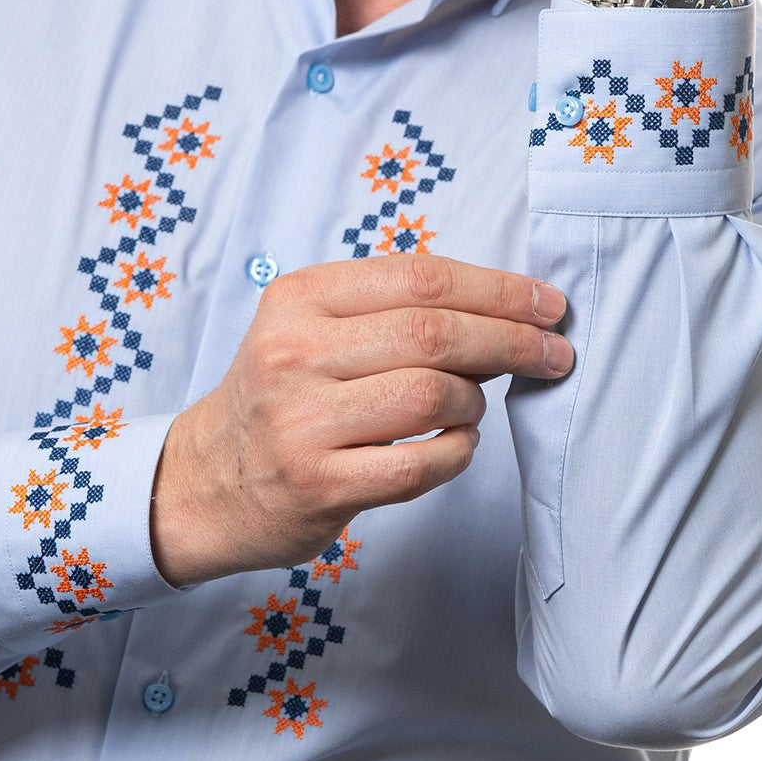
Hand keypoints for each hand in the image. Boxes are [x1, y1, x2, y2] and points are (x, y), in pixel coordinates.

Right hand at [150, 255, 571, 586]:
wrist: (207, 480)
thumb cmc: (278, 397)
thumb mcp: (310, 329)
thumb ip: (388, 310)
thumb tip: (498, 310)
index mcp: (300, 299)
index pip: (420, 277)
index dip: (498, 289)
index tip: (546, 305)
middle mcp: (295, 352)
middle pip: (435, 332)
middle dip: (513, 339)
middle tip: (554, 352)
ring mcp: (303, 421)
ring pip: (433, 394)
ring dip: (476, 399)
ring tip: (472, 404)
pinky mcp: (319, 483)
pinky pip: (423, 461)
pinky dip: (459, 450)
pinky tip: (455, 442)